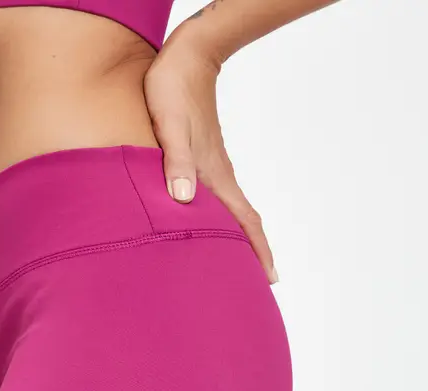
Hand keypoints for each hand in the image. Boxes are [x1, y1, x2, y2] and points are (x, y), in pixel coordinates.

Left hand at [143, 23, 278, 284]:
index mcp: (215, 174)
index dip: (257, 250)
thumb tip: (185, 199)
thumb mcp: (170, 126)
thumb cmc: (174, 90)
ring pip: (231, 211)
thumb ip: (177, 161)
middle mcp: (219, 175)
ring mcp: (213, 167)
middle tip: (254, 282)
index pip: (245, 220)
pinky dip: (220, 218)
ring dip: (237, 237)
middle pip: (243, 222)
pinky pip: (217, 198)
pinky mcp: (203, 158)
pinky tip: (207, 223)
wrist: (187, 57)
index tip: (270, 278)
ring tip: (234, 262)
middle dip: (251, 252)